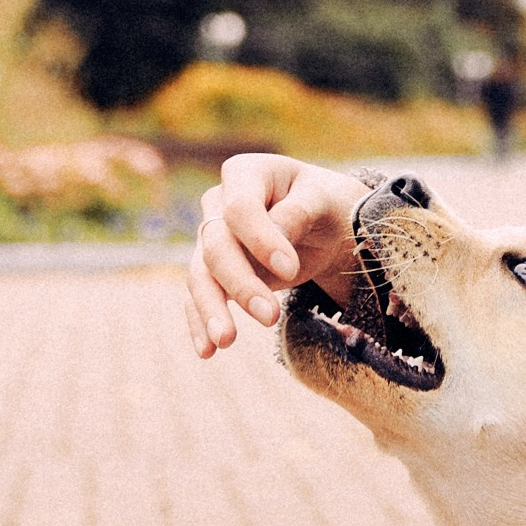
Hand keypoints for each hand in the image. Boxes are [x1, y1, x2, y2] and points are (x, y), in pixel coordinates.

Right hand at [184, 153, 366, 358]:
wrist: (324, 223)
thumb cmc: (326, 203)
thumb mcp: (324, 200)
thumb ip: (299, 213)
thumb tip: (276, 237)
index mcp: (246, 173)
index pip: (240, 208)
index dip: (260, 240)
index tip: (289, 270)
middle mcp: (219, 204)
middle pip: (216, 246)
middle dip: (240, 284)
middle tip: (269, 317)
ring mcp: (212, 238)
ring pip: (201, 275)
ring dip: (211, 310)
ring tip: (225, 342)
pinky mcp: (213, 271)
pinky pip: (200, 297)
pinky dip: (201, 323)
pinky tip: (207, 351)